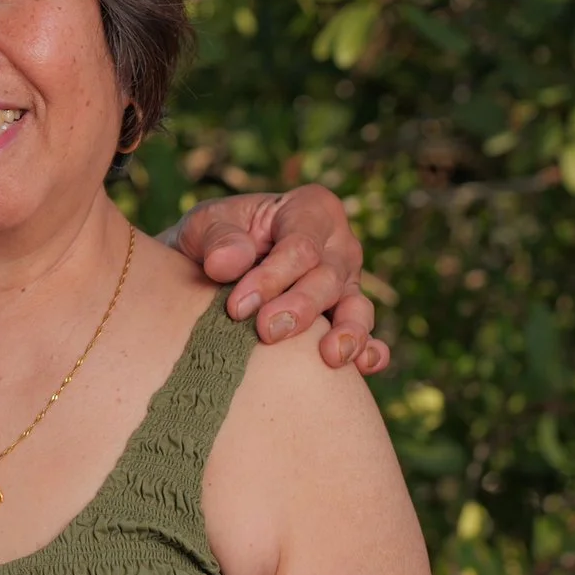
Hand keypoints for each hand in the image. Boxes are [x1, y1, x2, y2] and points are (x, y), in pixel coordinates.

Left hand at [159, 183, 389, 371]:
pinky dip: (370, 351)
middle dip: (300, 308)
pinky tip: (363, 366)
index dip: (272, 278)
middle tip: (267, 332)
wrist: (209, 268)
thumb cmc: (213, 240)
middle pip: (328, 278)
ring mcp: (348, 282)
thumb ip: (217, 238)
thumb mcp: (205, 225)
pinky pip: (367, 335)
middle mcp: (338, 244)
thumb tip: (227, 263)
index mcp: (311, 209)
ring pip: (355, 307)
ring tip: (331, 356)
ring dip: (346, 332)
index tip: (237, 307)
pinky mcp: (348, 316)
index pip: (300, 247)